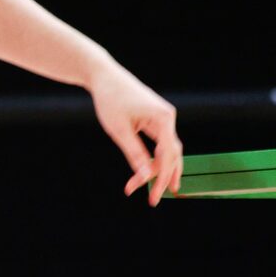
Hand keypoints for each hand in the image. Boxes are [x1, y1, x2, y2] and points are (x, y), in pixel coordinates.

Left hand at [88, 63, 182, 205]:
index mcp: (163, 118)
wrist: (104, 76)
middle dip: (162, 177)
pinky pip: (160, 144)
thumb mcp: (119, 131)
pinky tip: (152, 173)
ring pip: (168, 150)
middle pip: (172, 154)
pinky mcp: (155, 119)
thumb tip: (146, 175)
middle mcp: (167, 118)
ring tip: (158, 191)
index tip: (152, 196)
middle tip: (153, 200)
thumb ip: (135, 153)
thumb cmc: (110, 100)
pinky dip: (155, 159)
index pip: (168, 155)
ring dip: (161, 170)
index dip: (161, 178)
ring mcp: (162, 119)